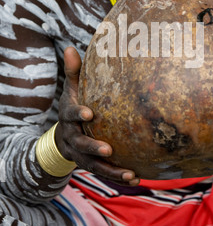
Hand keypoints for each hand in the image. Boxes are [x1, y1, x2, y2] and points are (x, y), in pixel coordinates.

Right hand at [56, 46, 139, 185]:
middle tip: (108, 149)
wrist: (63, 136)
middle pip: (81, 144)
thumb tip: (71, 47)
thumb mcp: (72, 89)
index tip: (90, 114)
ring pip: (94, 165)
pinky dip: (117, 176)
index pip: (71, 114)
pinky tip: (136, 178)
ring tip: (129, 174)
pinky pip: (104, 172)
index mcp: (68, 116)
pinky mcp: (91, 164)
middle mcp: (73, 137)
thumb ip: (73, 71)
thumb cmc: (74, 106)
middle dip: (93, 147)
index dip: (78, 114)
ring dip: (110, 170)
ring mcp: (81, 154)